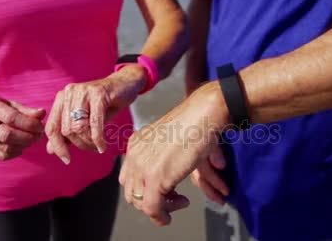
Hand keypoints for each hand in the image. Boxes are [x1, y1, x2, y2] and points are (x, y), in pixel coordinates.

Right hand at [0, 96, 45, 160]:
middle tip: (37, 135)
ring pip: (6, 148)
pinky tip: (20, 145)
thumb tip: (42, 114)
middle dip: (28, 137)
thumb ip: (25, 110)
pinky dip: (15, 152)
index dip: (29, 123)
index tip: (39, 126)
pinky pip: (2, 155)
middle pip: (8, 135)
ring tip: (31, 139)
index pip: (12, 118)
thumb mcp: (8, 103)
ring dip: (24, 145)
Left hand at [46, 66, 146, 163]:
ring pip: (79, 127)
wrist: (125, 85)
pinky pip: (94, 123)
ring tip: (97, 146)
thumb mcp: (85, 119)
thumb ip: (67, 133)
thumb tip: (50, 150)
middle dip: (79, 144)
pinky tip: (102, 146)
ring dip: (88, 142)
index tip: (66, 159)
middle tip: (91, 149)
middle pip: (66, 129)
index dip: (57, 146)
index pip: (52, 127)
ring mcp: (83, 91)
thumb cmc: (105, 104)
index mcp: (62, 98)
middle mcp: (69, 92)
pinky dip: (98, 138)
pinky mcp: (98, 94)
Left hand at [119, 81, 228, 225]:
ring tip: (179, 202)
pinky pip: (152, 208)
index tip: (165, 191)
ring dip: (160, 208)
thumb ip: (160, 158)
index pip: (129, 177)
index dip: (145, 189)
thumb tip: (164, 181)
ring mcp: (142, 167)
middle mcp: (134, 155)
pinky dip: (163, 216)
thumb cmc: (193, 124)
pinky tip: (179, 207)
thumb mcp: (169, 141)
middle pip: (132, 191)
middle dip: (151, 201)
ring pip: (140, 202)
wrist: (202, 116)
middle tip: (173, 199)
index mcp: (135, 144)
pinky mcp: (155, 178)